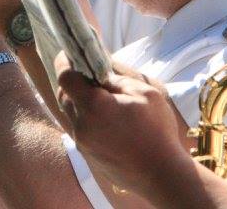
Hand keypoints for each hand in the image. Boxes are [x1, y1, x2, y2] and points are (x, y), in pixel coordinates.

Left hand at [54, 52, 190, 195]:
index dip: (66, 61)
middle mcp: (81, 125)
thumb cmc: (156, 130)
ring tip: (101, 94)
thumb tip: (100, 64)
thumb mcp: (144, 92)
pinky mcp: (88, 154)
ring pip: (71, 112)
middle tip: (90, 71)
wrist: (161, 175)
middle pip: (64, 94)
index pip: (65, 76)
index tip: (72, 51)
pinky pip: (79, 128)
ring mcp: (82, 142)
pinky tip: (106, 116)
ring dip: (79, 99)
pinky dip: (86, 116)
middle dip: (73, 80)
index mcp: (93, 106)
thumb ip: (117, 76)